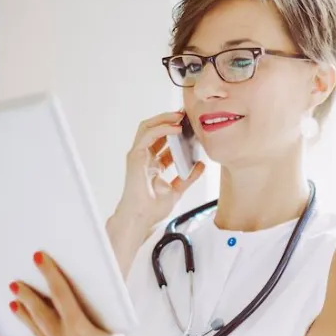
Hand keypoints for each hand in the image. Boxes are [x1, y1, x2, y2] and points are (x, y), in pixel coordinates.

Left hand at [9, 250, 152, 335]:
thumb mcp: (113, 332)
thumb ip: (93, 320)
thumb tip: (80, 308)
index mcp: (79, 329)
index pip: (61, 294)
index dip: (50, 274)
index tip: (39, 260)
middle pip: (41, 313)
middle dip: (27, 295)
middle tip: (16, 283)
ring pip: (37, 332)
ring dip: (25, 316)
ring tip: (14, 304)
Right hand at [116, 110, 205, 227]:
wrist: (140, 219)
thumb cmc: (152, 210)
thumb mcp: (177, 190)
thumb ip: (188, 177)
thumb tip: (200, 165)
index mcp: (153, 165)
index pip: (163, 142)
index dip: (176, 132)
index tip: (191, 126)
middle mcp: (144, 158)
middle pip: (155, 130)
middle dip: (169, 120)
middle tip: (186, 115)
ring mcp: (138, 156)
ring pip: (148, 127)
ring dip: (164, 119)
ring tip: (180, 116)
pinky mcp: (135, 156)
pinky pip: (148, 135)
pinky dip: (162, 128)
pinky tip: (176, 128)